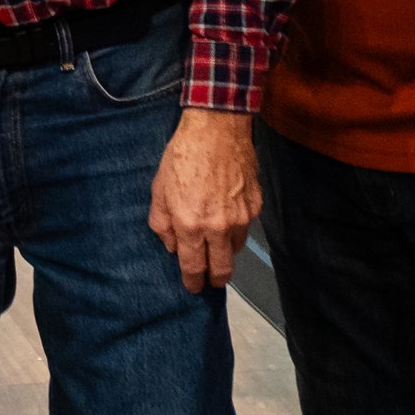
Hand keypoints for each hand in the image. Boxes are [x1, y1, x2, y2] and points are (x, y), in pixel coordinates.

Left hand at [148, 108, 259, 291]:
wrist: (217, 128)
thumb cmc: (184, 155)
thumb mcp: (159, 188)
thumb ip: (162, 222)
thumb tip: (170, 245)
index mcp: (190, 224)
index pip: (193, 266)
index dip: (193, 281)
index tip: (193, 286)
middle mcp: (218, 227)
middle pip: (221, 269)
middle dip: (214, 279)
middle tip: (210, 280)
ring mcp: (240, 217)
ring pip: (235, 250)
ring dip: (225, 252)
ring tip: (215, 244)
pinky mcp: (255, 206)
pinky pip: (245, 228)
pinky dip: (236, 229)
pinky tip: (226, 216)